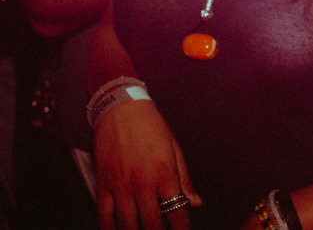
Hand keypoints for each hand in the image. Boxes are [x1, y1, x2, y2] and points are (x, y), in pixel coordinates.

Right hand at [94, 99, 202, 229]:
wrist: (122, 108)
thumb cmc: (152, 126)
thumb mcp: (175, 149)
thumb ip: (185, 180)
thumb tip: (196, 202)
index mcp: (165, 173)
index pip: (177, 212)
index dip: (182, 229)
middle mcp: (142, 182)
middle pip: (152, 224)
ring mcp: (120, 185)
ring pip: (127, 225)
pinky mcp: (102, 184)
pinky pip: (104, 216)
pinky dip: (109, 229)